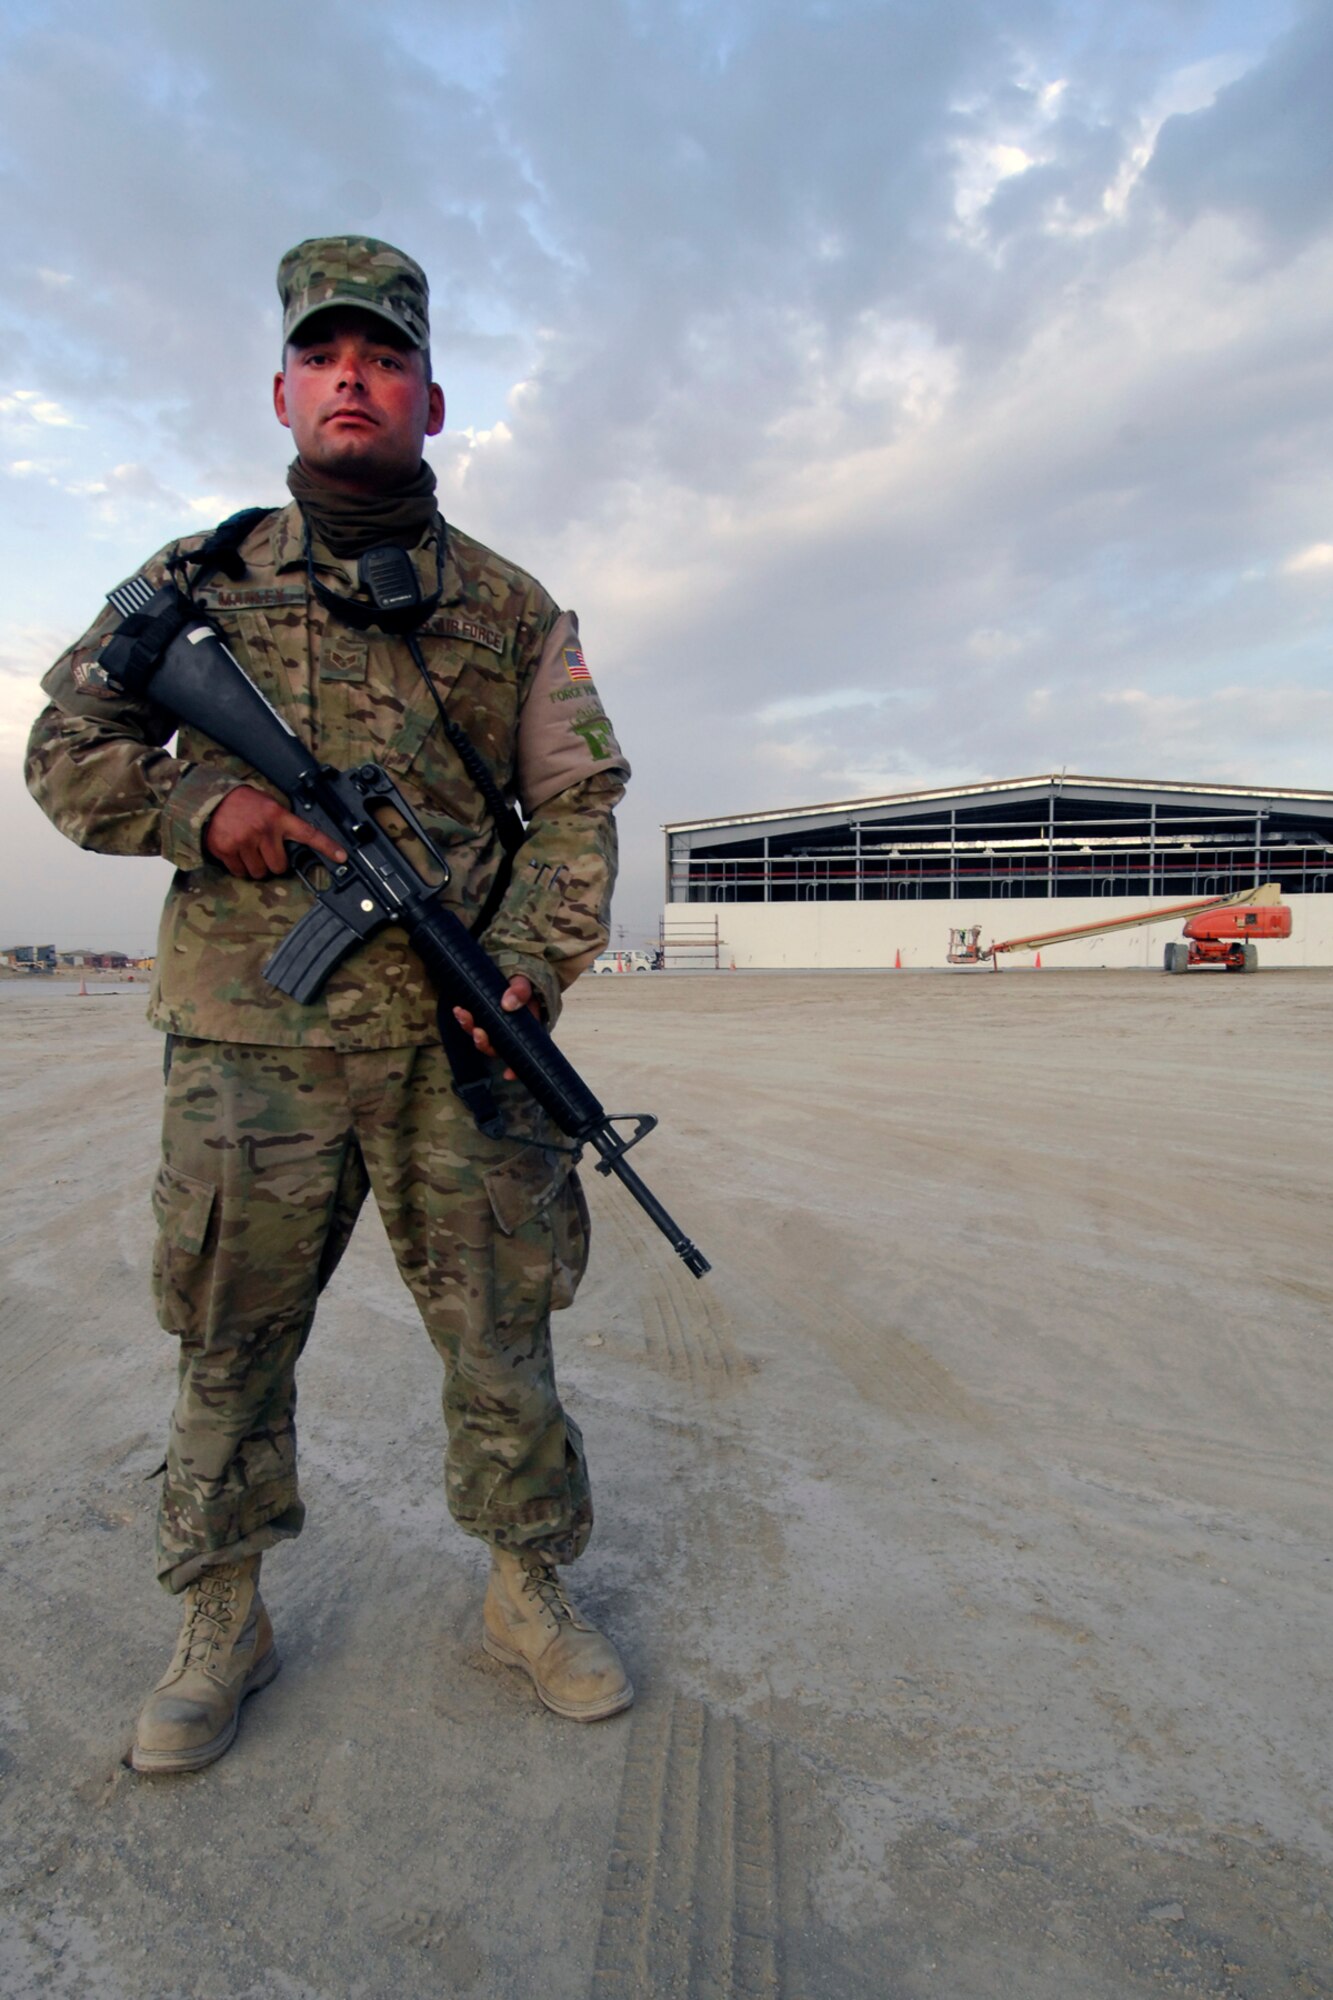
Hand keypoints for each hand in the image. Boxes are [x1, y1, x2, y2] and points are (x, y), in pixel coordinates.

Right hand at [204, 785, 346, 879]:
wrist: (210, 800)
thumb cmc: (243, 804)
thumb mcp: (269, 806)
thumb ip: (283, 823)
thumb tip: (298, 845)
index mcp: (278, 816)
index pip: (308, 833)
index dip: (326, 846)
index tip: (342, 855)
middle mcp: (263, 830)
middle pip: (279, 866)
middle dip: (273, 863)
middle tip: (264, 850)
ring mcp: (244, 841)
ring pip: (259, 872)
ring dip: (255, 866)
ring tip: (247, 848)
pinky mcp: (227, 850)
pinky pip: (239, 872)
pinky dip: (238, 866)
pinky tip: (235, 850)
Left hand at [453, 975, 540, 1080]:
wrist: (510, 967)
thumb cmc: (523, 978)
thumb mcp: (525, 981)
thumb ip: (520, 991)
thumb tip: (507, 1004)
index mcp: (525, 1028)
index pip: (522, 1052)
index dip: (515, 1067)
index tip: (507, 1075)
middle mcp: (508, 1031)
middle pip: (495, 1047)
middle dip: (484, 1043)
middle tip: (478, 1031)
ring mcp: (493, 1024)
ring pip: (481, 1035)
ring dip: (470, 1028)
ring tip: (462, 1014)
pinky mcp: (481, 1014)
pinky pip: (472, 1022)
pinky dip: (465, 1018)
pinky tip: (458, 1010)